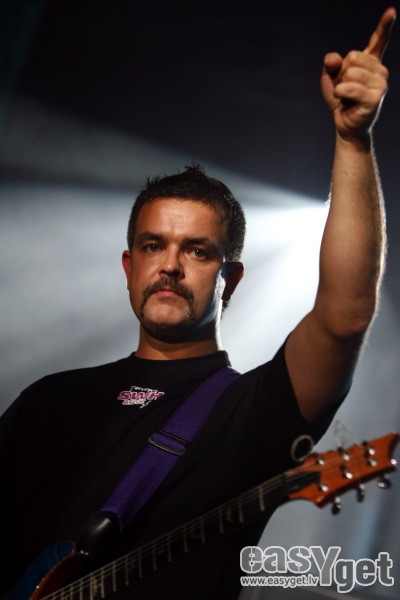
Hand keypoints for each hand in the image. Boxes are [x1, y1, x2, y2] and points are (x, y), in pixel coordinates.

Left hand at [321, 7, 395, 139]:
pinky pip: (350, 87)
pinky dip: (341, 93)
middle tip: (345, 88)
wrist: (345, 124)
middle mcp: (380, 70)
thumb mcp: (331, 77)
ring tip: (347, 96)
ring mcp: (380, 83)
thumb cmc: (340, 100)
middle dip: (341, 73)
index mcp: (371, 62)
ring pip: (351, 71)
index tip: (390, 11)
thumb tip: (334, 59)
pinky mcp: (375, 97)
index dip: (384, 26)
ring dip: (341, 85)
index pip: (378, 41)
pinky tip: (346, 102)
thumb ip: (330, 63)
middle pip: (353, 56)